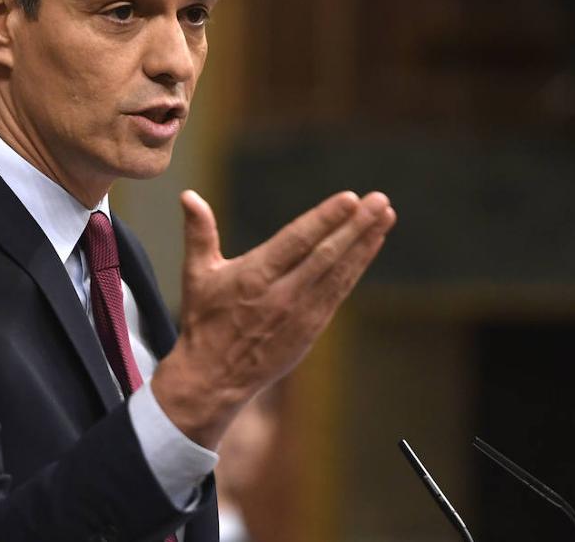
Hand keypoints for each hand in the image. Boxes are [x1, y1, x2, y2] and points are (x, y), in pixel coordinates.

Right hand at [151, 189, 395, 448]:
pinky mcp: (312, 328)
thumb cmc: (204, 322)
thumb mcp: (197, 275)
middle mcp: (282, 294)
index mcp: (254, 276)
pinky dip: (358, 267)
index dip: (325, 219)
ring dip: (365, 243)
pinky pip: (340, 291)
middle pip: (326, 254)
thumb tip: (188, 195)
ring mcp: (301, 313)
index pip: (296, 241)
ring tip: (386, 216)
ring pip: (339, 272)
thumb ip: (199, 233)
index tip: (350, 199)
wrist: (213, 379)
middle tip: (380, 201)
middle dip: (356, 226)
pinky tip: (372, 245)